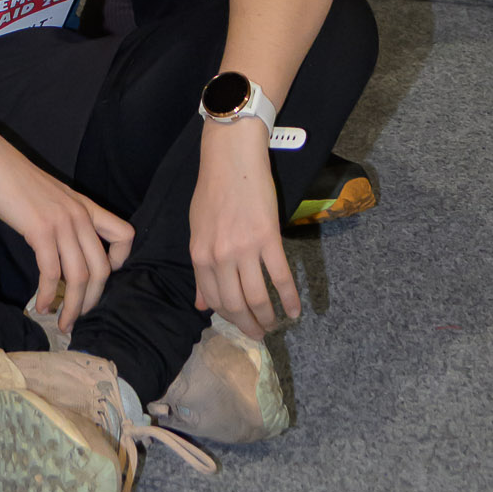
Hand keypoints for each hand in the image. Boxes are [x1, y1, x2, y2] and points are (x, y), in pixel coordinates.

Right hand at [0, 139, 133, 335]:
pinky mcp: (41, 230)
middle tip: (78, 316)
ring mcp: (62, 223)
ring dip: (72, 307)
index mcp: (86, 206)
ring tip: (62, 322)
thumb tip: (66, 251)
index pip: (124, 235)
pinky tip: (41, 305)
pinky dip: (49, 295)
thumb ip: (66, 219)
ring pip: (80, 277)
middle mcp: (80, 215)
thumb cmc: (18, 181)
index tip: (101, 278)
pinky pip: (52, 273)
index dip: (120, 261)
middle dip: (93, 301)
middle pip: (102, 269)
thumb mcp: (54, 197)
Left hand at [188, 124, 300, 339]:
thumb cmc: (213, 190)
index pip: (214, 300)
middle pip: (236, 304)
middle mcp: (220, 256)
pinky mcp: (268, 238)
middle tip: (260, 334)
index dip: (229, 318)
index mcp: (200, 254)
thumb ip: (201, 268)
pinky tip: (294, 310)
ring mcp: (245, 248)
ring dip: (268, 317)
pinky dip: (289, 299)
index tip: (240, 324)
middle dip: (249, 325)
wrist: (231, 157)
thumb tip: (201, 305)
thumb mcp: (198, 230)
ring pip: (258, 297)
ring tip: (275, 324)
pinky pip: (281, 277)